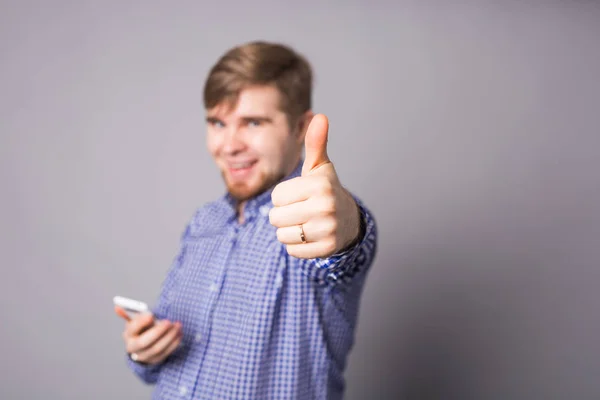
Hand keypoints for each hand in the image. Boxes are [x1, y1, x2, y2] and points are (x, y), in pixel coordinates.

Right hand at [115, 306, 182, 364]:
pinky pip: (166, 353)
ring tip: (178, 325)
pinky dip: (174, 343)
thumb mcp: (136, 322)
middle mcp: (134, 348)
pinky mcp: (155, 360)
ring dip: (169, 336)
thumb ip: (131, 314)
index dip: (141, 322)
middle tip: (168, 322)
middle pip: (144, 342)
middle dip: (157, 331)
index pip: (132, 329)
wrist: (144, 348)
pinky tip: (179, 333)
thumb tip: (117, 308)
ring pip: (157, 348)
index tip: (151, 315)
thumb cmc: (142, 330)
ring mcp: (144, 356)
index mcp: (128, 335)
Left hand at [269, 114, 360, 258]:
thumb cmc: (326, 190)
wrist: (349, 220)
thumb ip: (316, 143)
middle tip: (301, 211)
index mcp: (320, 185)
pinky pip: (292, 251)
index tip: (300, 196)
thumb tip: (320, 116)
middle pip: (275, 218)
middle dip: (283, 216)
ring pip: (282, 236)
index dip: (283, 197)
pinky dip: (297, 246)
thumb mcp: (320, 168)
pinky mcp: (327, 249)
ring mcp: (327, 229)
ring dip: (289, 232)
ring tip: (305, 224)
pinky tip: (310, 237)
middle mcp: (325, 207)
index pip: (276, 196)